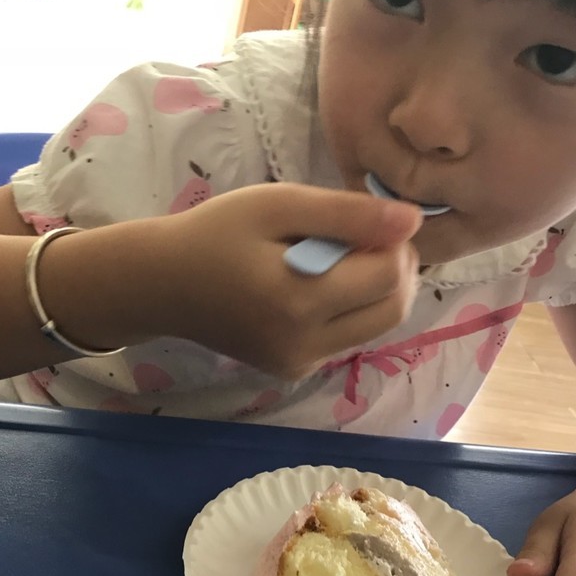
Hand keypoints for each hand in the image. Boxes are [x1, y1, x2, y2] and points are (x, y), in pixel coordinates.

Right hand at [157, 182, 421, 377]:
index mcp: (298, 300)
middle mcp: (304, 344)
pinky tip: (321, 284)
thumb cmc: (216, 233)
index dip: (395, 244)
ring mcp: (300, 364)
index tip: (373, 220)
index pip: (388, 277)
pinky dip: (352, 309)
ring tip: (345, 257)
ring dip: (378, 290)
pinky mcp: (294, 370)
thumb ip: (347, 213)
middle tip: (369, 237)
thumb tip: (413, 221)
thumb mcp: (277, 205)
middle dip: (397, 270)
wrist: (162, 284)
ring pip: (376, 328)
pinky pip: (348, 339)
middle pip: (392, 310)